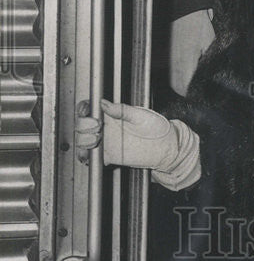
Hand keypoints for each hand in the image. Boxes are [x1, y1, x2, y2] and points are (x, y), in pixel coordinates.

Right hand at [75, 100, 200, 190]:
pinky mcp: (108, 156)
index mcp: (112, 114)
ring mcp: (105, 142)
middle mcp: (106, 127)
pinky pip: (91, 157)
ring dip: (83, 141)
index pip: (91, 109)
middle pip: (82, 125)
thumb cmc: (156, 128)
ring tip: (96, 140)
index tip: (87, 112)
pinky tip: (92, 153)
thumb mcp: (140, 116)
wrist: (164, 147)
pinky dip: (86, 156)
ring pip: (83, 141)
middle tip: (96, 127)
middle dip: (83, 126)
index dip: (84, 110)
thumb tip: (104, 103)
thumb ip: (121, 110)